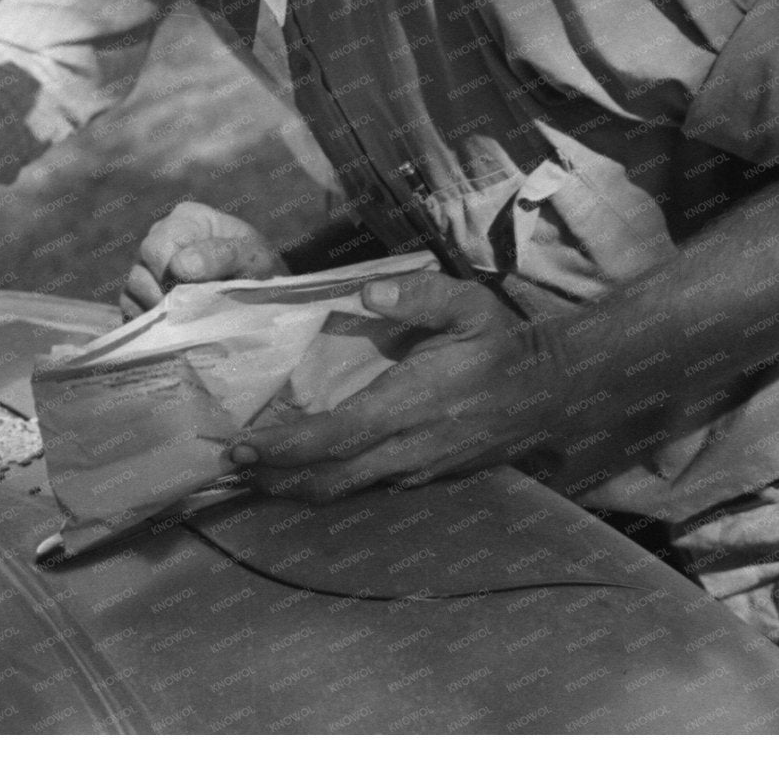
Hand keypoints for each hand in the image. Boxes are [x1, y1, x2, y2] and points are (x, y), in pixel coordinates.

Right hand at [119, 201, 285, 319]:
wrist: (260, 292)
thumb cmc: (258, 268)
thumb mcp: (253, 257)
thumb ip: (222, 256)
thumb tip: (180, 266)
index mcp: (187, 219)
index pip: (160, 245)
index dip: (174, 273)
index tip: (202, 291)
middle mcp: (160, 237)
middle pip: (142, 267)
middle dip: (169, 295)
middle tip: (196, 312)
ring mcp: (147, 264)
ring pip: (134, 288)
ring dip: (161, 310)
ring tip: (191, 320)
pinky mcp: (141, 293)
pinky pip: (131, 306)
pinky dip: (151, 321)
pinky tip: (176, 326)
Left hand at [229, 274, 555, 501]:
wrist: (552, 390)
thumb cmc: (503, 342)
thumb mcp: (468, 304)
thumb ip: (419, 294)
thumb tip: (370, 289)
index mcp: (411, 405)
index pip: (336, 436)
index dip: (285, 447)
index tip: (240, 447)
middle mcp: (410, 447)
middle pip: (330, 477)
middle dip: (275, 476)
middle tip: (226, 467)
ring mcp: (419, 469)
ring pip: (346, 489)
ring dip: (296, 486)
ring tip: (253, 475)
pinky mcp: (427, 476)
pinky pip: (369, 487)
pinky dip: (330, 482)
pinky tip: (304, 472)